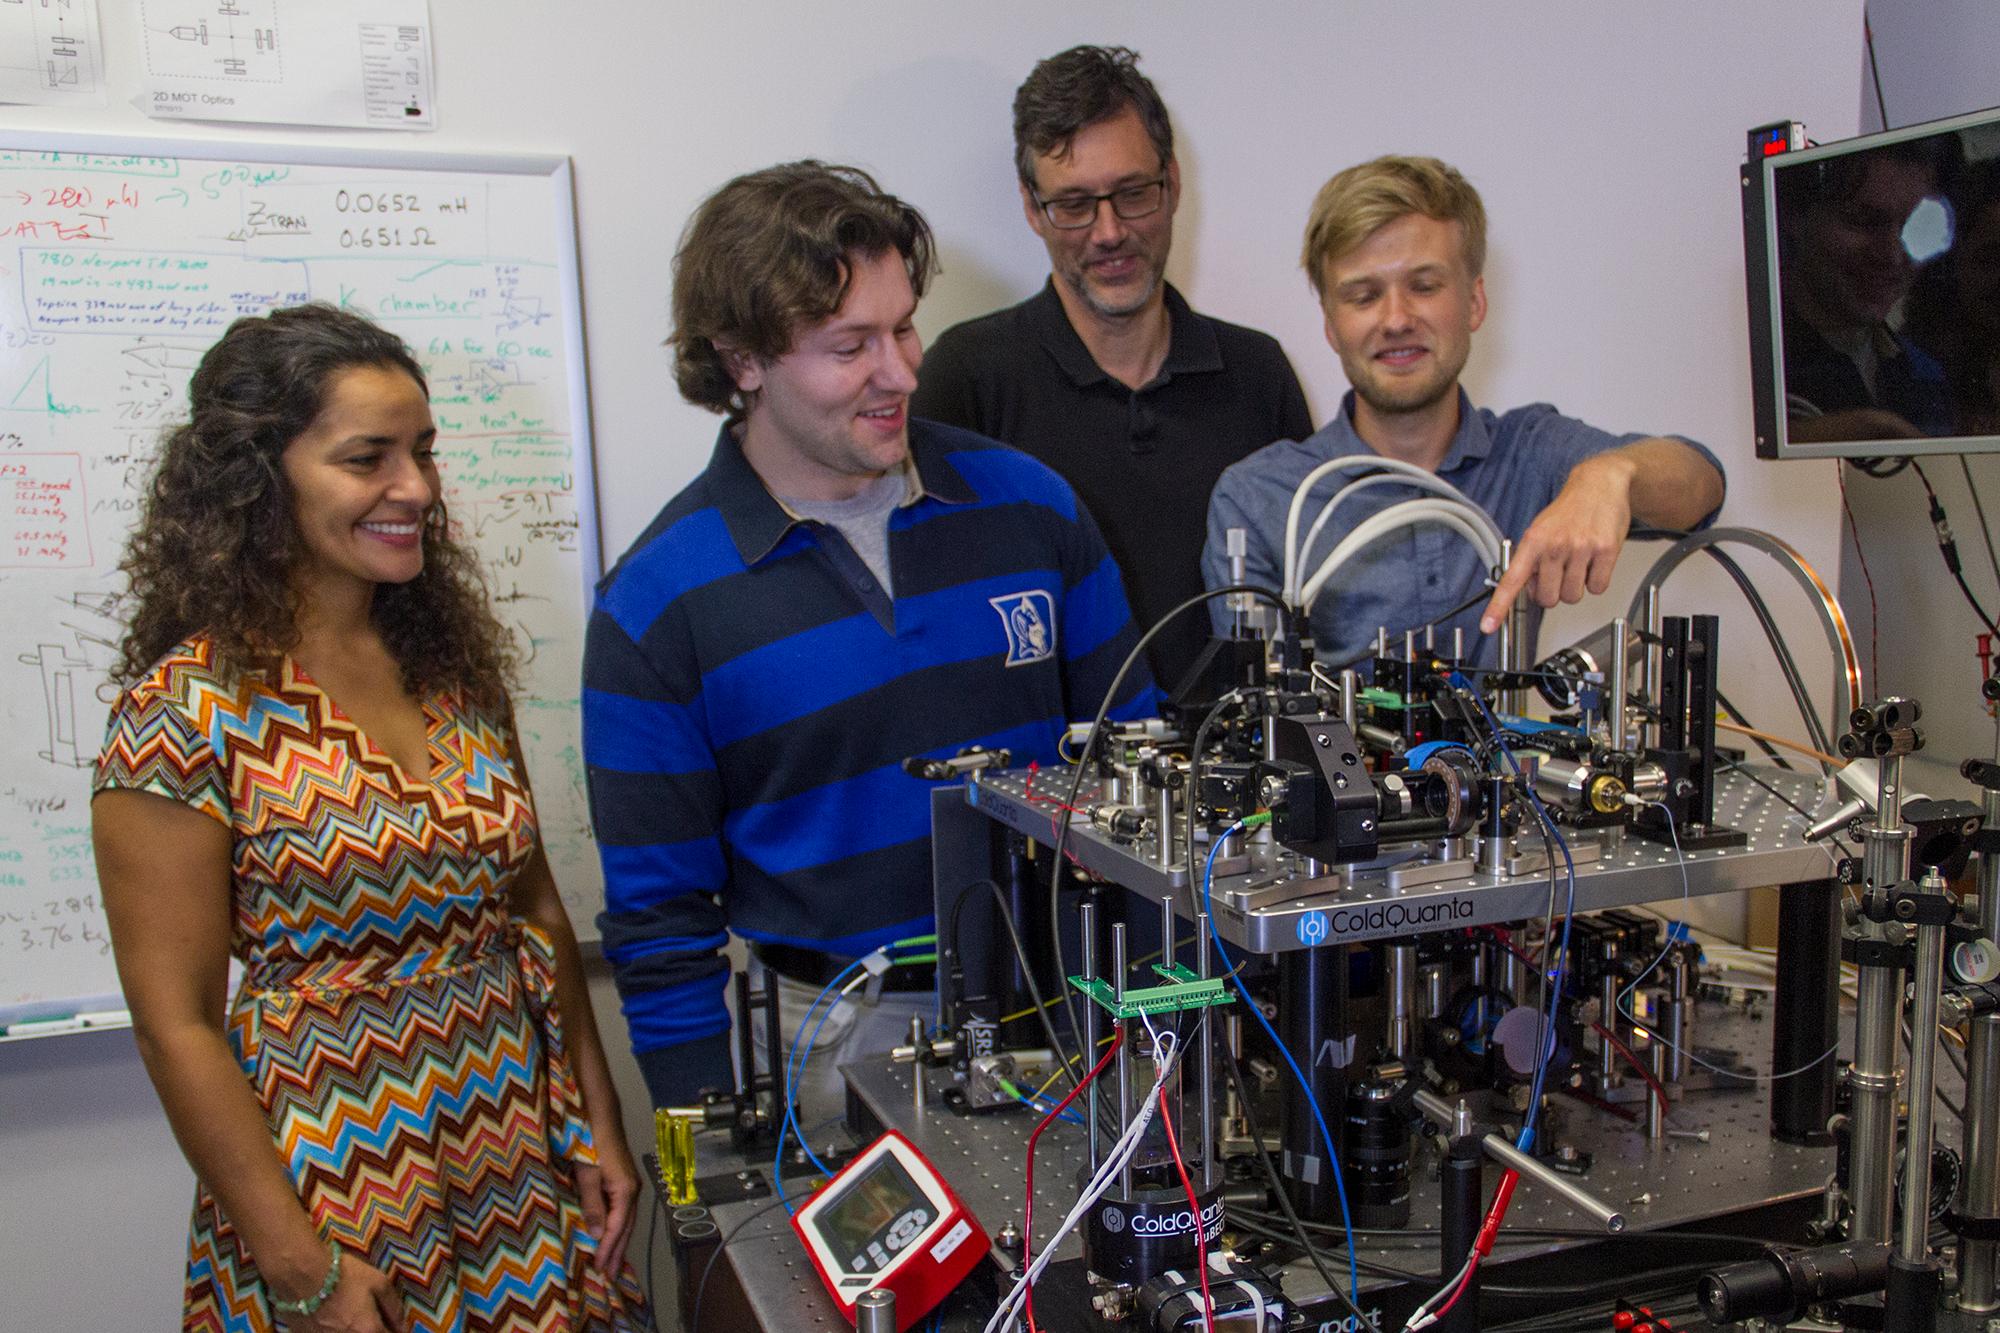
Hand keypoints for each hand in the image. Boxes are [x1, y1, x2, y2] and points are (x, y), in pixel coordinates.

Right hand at [292, 1252, 408, 1332]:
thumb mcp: (378, 1282)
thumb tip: (402, 1326)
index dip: (394, 1332)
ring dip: (356, 1331)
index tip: (393, 1327)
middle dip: (376, 1332)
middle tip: (372, 1321)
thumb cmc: (344, 1275)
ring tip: (353, 1320)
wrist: (301, 1276)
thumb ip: (394, 1307)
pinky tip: (335, 1322)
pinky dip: (336, 1332)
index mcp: (369, 1330)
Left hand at [576, 1139, 640, 1274]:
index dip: (608, 1250)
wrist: (601, 1115)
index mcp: (626, 1190)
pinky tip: (611, 1234)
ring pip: (626, 1220)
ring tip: (611, 1261)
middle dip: (618, 1251)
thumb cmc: (592, 1141)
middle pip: (626, 1228)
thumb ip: (592, 1205)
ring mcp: (630, 1184)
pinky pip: (622, 1211)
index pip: (617, 1228)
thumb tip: (595, 1234)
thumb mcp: (587, 1175)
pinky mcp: (624, 1180)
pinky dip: (617, 1226)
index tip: (600, 1269)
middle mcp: (633, 1190)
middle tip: (611, 1275)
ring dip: (618, 1241)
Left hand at [1480, 454, 1633, 633]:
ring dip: (1575, 586)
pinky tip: (1594, 561)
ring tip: (1577, 562)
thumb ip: (1530, 561)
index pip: (1511, 581)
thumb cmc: (1568, 511)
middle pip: (1548, 599)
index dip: (1498, 607)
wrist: (1599, 484)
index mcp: (1533, 541)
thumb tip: (1524, 591)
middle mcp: (1555, 545)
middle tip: (1558, 573)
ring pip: (1573, 596)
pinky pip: (1598, 588)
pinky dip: (1596, 580)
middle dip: (1552, 592)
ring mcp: (1581, 548)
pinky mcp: (1606, 550)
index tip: (1487, 626)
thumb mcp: (1540, 530)